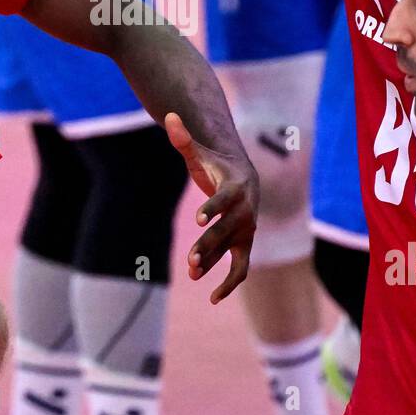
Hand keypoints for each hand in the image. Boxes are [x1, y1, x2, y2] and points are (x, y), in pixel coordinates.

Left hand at [164, 112, 258, 304]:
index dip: (213, 208)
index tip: (198, 220)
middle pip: (227, 231)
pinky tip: (212, 299)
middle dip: (210, 246)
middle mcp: (246, 212)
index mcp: (236, 188)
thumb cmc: (217, 165)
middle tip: (191, 261)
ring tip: (192, 275)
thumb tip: (168, 115)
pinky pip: (241, 269)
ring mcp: (247, 230)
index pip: (225, 199)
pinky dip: (229, 284)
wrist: (245, 179)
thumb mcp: (200, 153)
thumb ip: (183, 138)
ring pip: (232, 252)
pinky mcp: (244, 246)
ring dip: (214, 264)